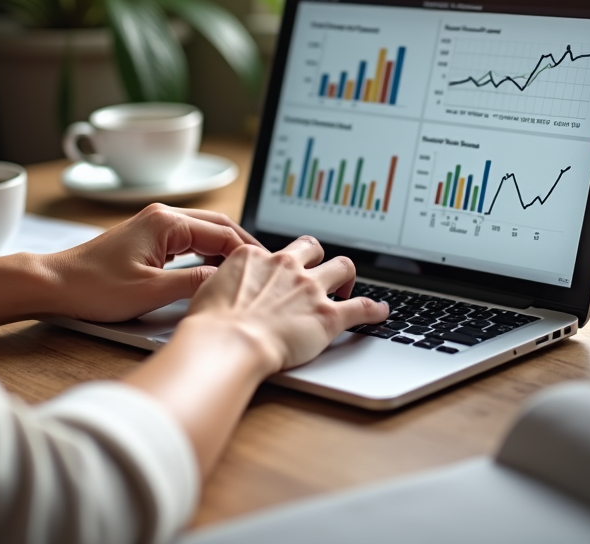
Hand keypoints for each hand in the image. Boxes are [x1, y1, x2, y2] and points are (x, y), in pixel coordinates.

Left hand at [40, 203, 261, 321]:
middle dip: (243, 246)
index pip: (223, 232)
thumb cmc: (94, 287)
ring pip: (205, 231)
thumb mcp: (151, 292)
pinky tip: (216, 269)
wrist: (54, 284)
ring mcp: (155, 224)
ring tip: (247, 271)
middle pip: (218, 225)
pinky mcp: (148, 237)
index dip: (248, 253)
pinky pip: (189, 239)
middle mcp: (163, 216)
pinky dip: (207, 251)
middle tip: (265, 270)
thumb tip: (227, 282)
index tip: (265, 272)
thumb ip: (194, 283)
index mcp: (167, 222)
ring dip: (226, 248)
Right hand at [181, 235, 388, 373]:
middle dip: (317, 256)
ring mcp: (310, 288)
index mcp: (256, 257)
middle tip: (317, 273)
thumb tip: (223, 291)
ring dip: (347, 276)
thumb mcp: (207, 290)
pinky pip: (362, 307)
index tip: (278, 276)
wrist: (229, 342)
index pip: (272, 251)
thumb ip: (223, 284)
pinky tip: (382, 312)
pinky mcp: (329, 315)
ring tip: (348, 287)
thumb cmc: (212, 324)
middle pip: (312, 247)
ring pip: (343, 266)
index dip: (277, 265)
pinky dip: (375, 309)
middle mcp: (286, 266)